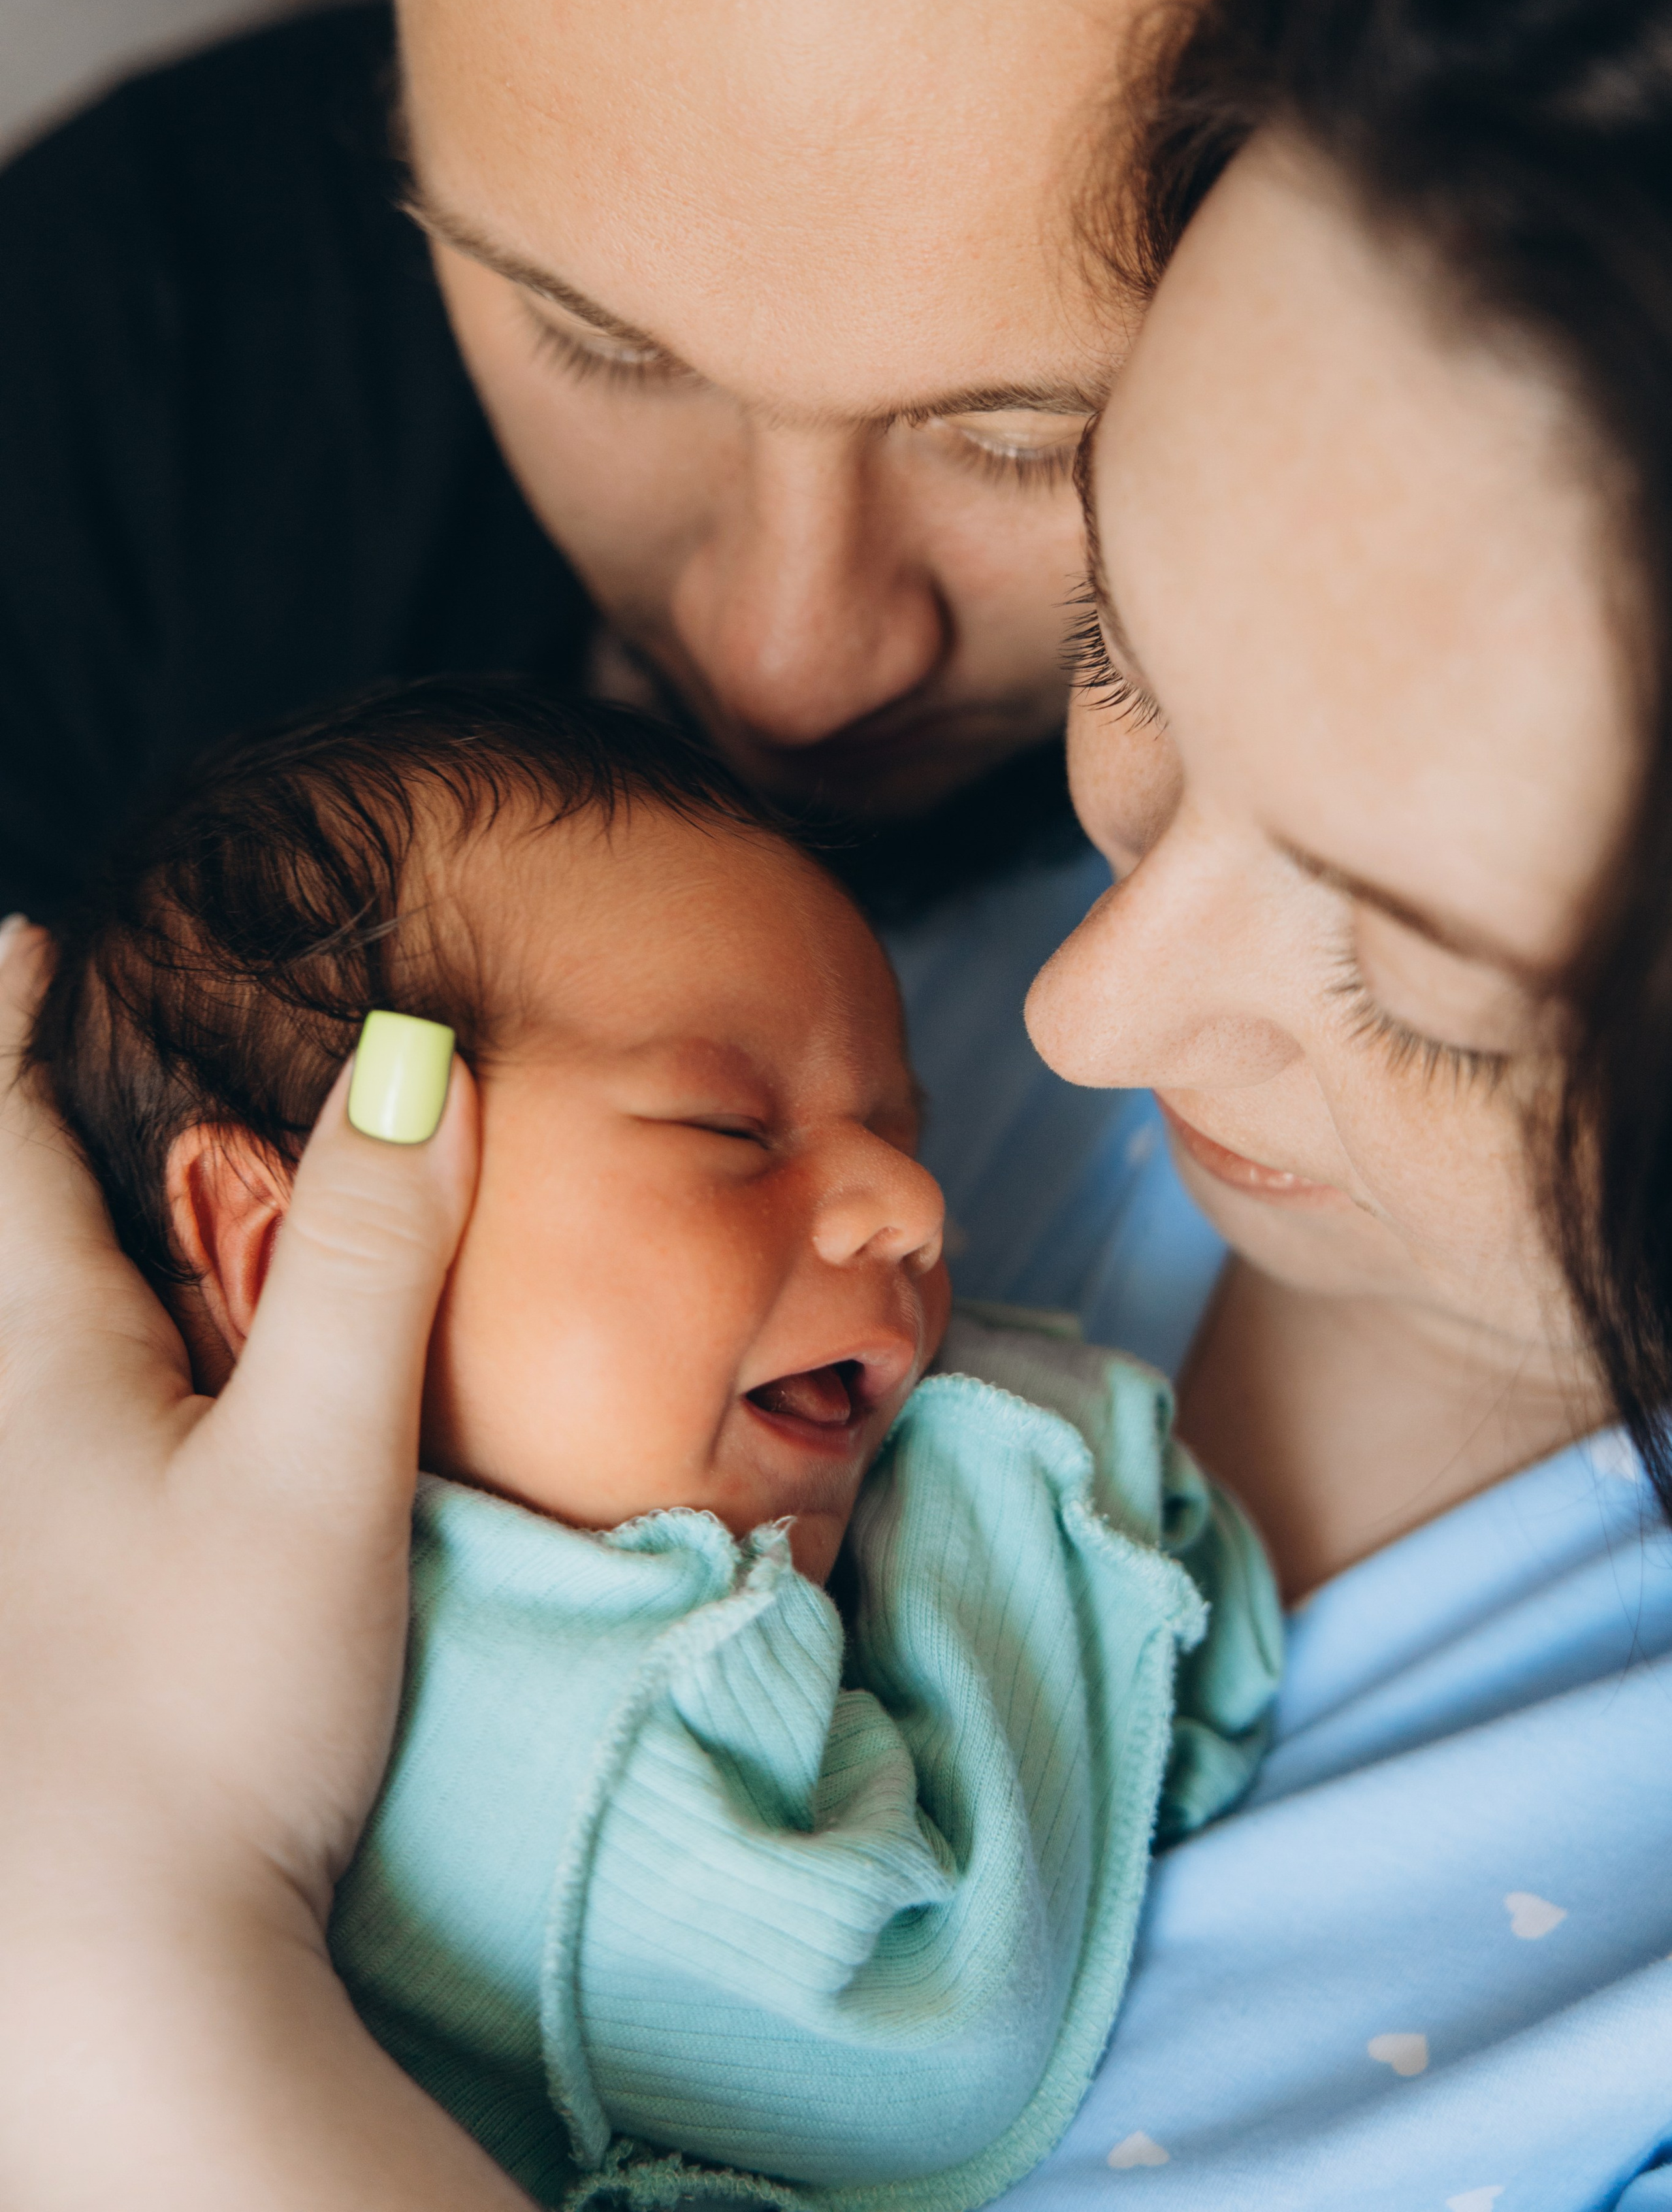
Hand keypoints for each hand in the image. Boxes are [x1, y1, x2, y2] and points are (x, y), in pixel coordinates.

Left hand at [0, 918, 531, 2208]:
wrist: (115, 1972)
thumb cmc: (206, 1704)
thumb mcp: (315, 1464)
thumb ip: (371, 1260)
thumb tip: (418, 1059)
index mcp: (42, 1368)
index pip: (1, 1149)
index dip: (3, 1031)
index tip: (16, 940)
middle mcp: (1, 1437)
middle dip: (10, 1136)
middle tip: (33, 1049)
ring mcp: (9, 1539)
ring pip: (14, 1352)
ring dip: (41, 1250)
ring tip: (92, 1206)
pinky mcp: (39, 1627)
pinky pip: (42, 1445)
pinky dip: (74, 1372)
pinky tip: (126, 1413)